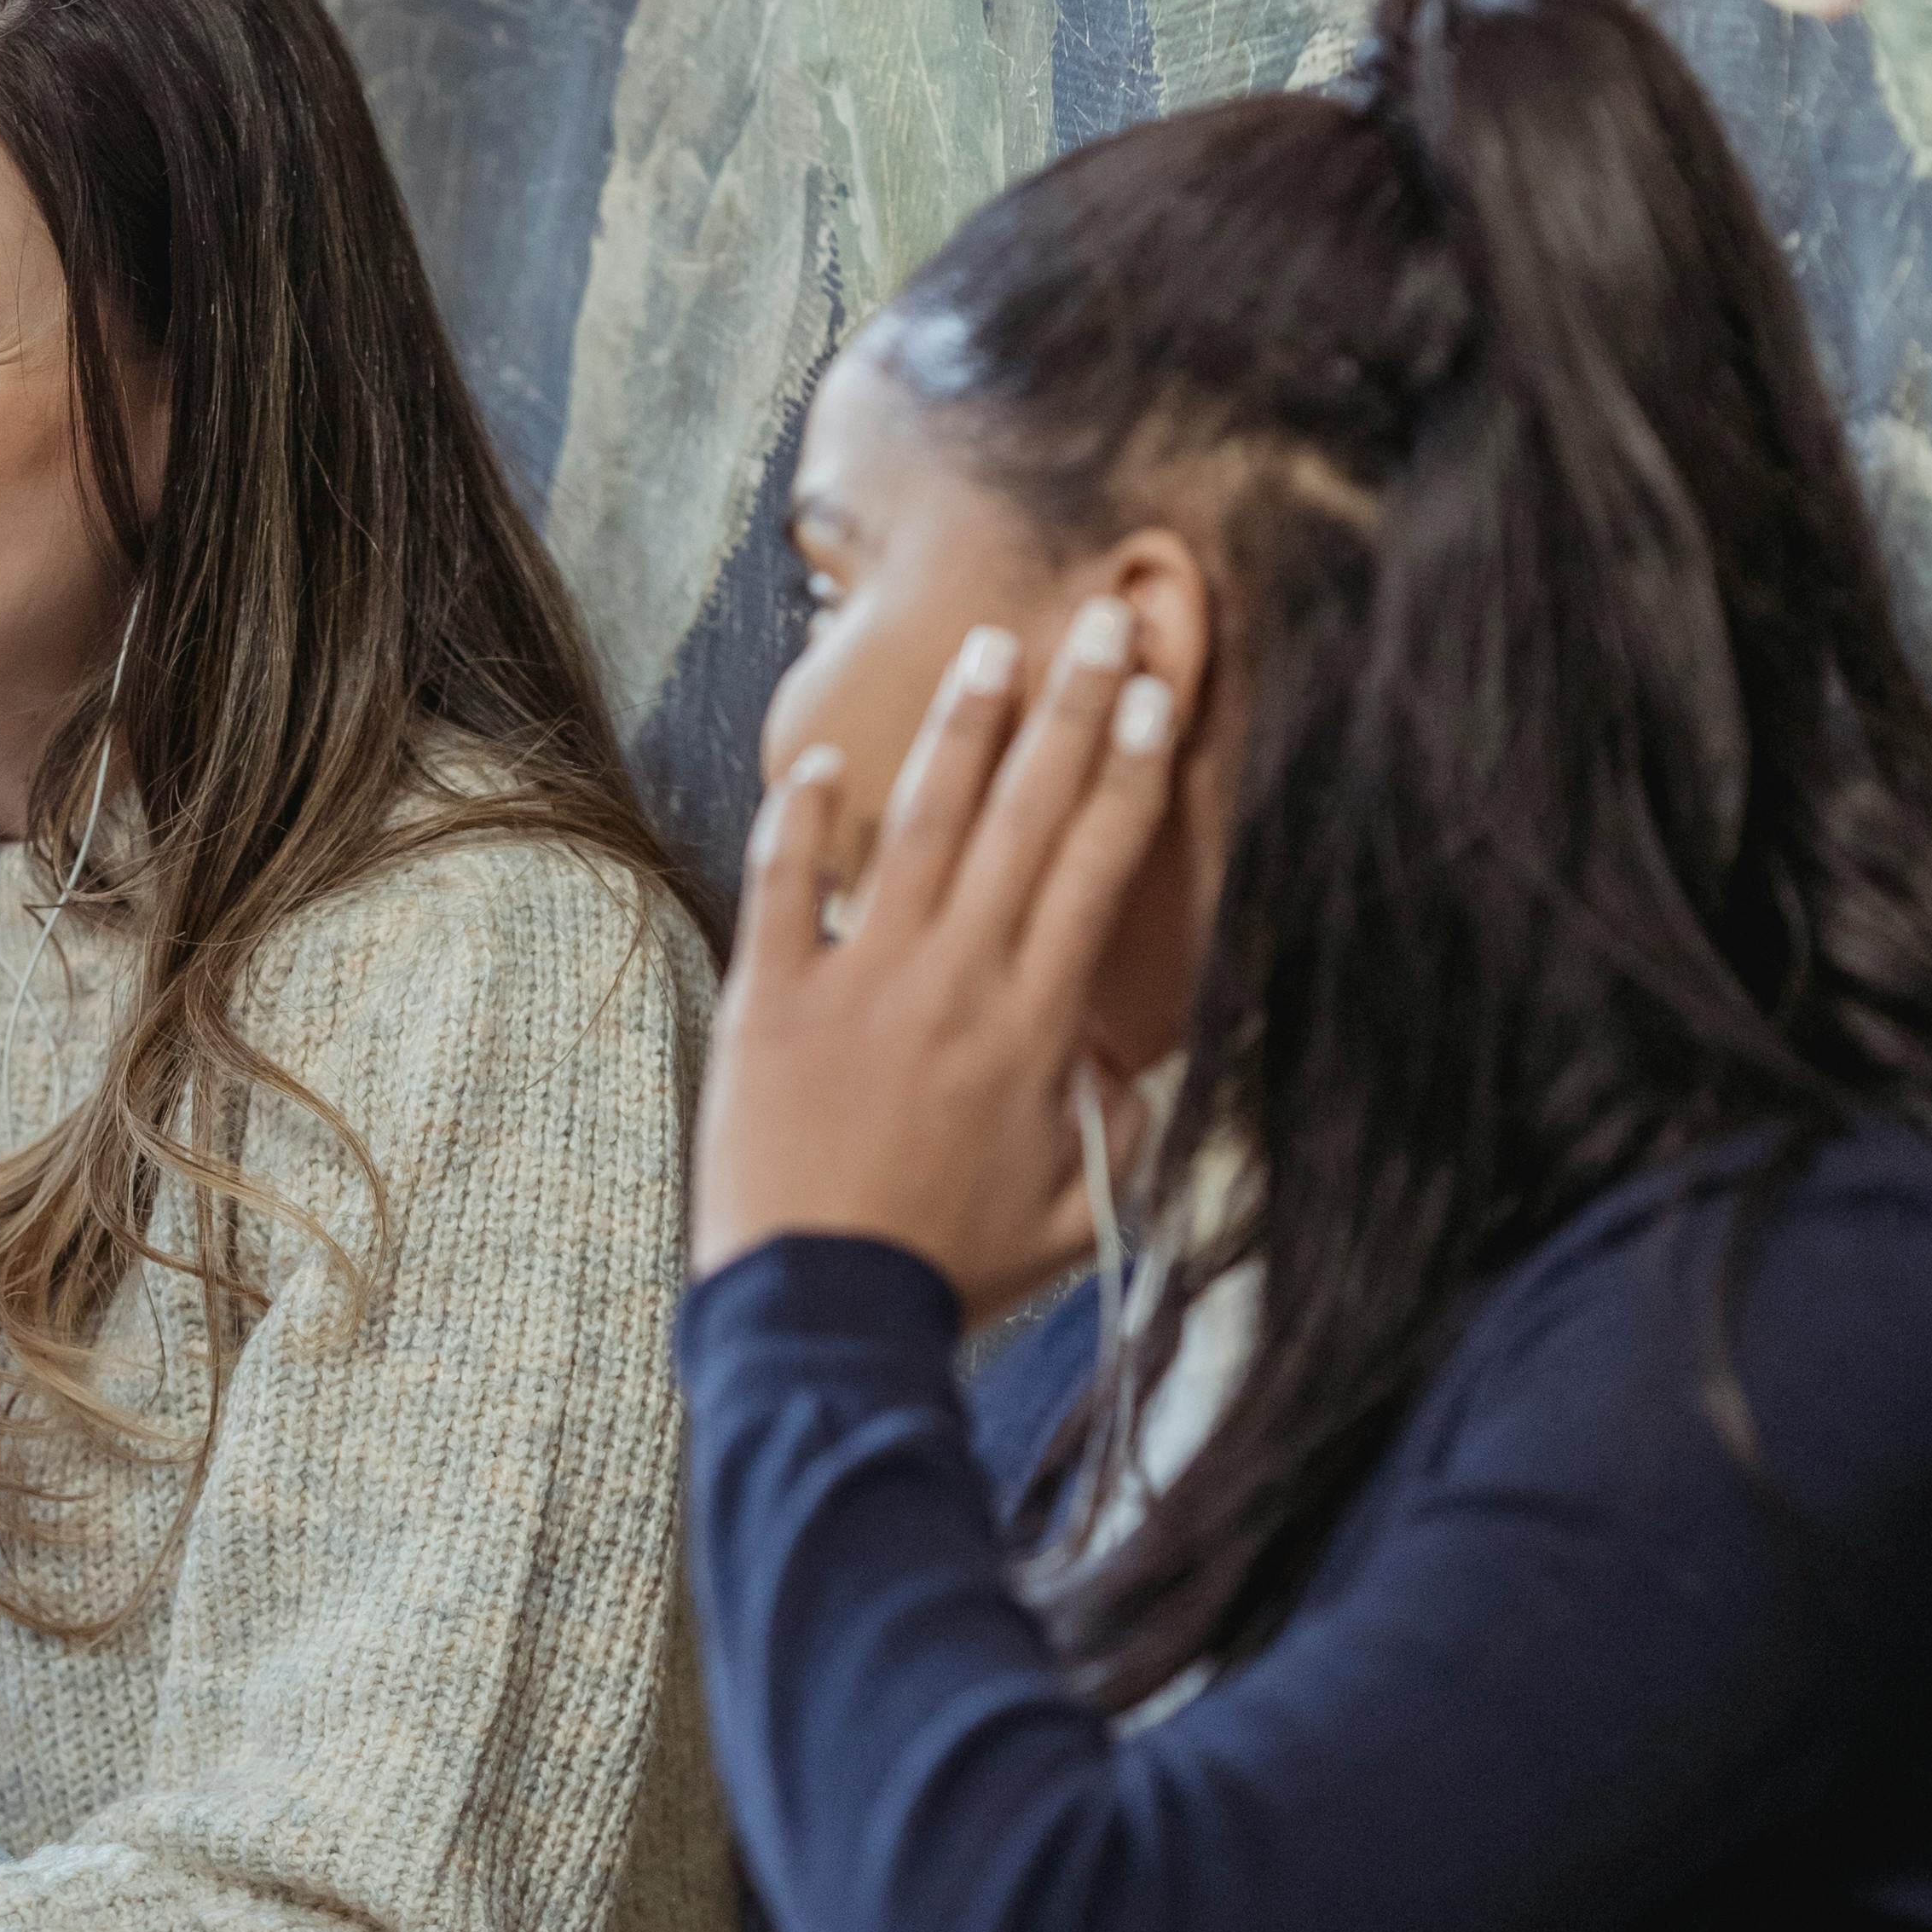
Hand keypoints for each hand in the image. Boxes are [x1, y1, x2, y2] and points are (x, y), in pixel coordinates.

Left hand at [691, 607, 1178, 1317]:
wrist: (821, 1313)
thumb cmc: (945, 1272)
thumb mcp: (1068, 1216)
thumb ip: (1115, 1135)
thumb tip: (1135, 1072)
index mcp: (1034, 1022)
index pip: (1096, 866)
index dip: (1132, 770)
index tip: (1160, 694)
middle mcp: (955, 977)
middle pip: (1025, 815)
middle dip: (1073, 708)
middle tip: (1103, 619)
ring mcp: (858, 977)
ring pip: (919, 825)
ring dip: (960, 731)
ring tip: (990, 649)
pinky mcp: (772, 998)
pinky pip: (787, 886)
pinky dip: (800, 820)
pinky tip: (816, 763)